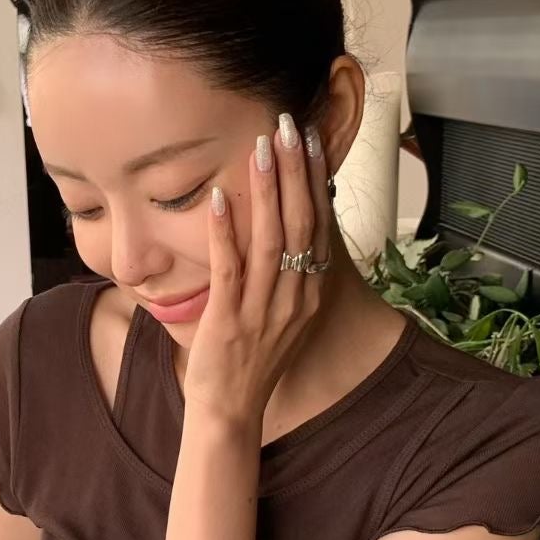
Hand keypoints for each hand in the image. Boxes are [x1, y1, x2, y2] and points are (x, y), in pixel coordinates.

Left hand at [184, 112, 331, 429]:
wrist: (231, 411)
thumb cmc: (252, 360)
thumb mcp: (284, 315)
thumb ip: (290, 273)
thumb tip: (290, 226)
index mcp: (310, 294)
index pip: (319, 224)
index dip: (314, 180)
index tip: (309, 140)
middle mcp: (294, 298)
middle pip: (302, 223)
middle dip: (295, 171)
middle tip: (288, 127)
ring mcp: (264, 309)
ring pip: (272, 239)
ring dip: (267, 190)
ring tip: (262, 148)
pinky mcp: (230, 320)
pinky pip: (231, 267)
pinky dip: (226, 231)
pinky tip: (220, 198)